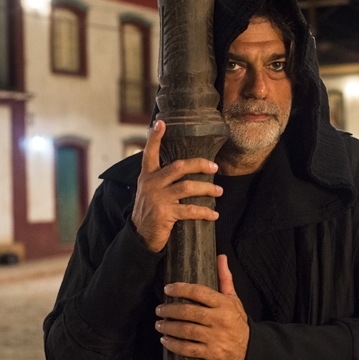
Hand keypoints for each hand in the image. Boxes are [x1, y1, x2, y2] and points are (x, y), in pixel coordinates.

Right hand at [131, 120, 222, 251]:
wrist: (140, 236)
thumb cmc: (149, 211)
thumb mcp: (149, 191)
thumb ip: (161, 178)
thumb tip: (184, 168)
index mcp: (147, 176)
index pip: (149, 153)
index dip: (154, 137)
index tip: (161, 122)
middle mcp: (151, 184)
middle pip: (179, 167)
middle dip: (199, 164)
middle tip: (214, 166)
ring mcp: (158, 199)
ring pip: (188, 187)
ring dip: (207, 188)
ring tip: (219, 191)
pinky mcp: (165, 214)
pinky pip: (190, 210)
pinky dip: (205, 212)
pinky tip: (214, 214)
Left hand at [155, 255, 248, 359]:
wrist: (249, 349)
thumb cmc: (237, 321)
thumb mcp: (234, 298)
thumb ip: (225, 278)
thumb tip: (220, 257)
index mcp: (223, 304)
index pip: (199, 292)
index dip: (181, 289)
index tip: (168, 289)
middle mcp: (218, 319)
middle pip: (188, 312)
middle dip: (170, 310)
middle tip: (159, 309)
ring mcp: (214, 337)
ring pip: (186, 331)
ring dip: (169, 327)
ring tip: (159, 324)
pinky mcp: (210, 353)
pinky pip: (188, 349)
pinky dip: (174, 345)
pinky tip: (165, 341)